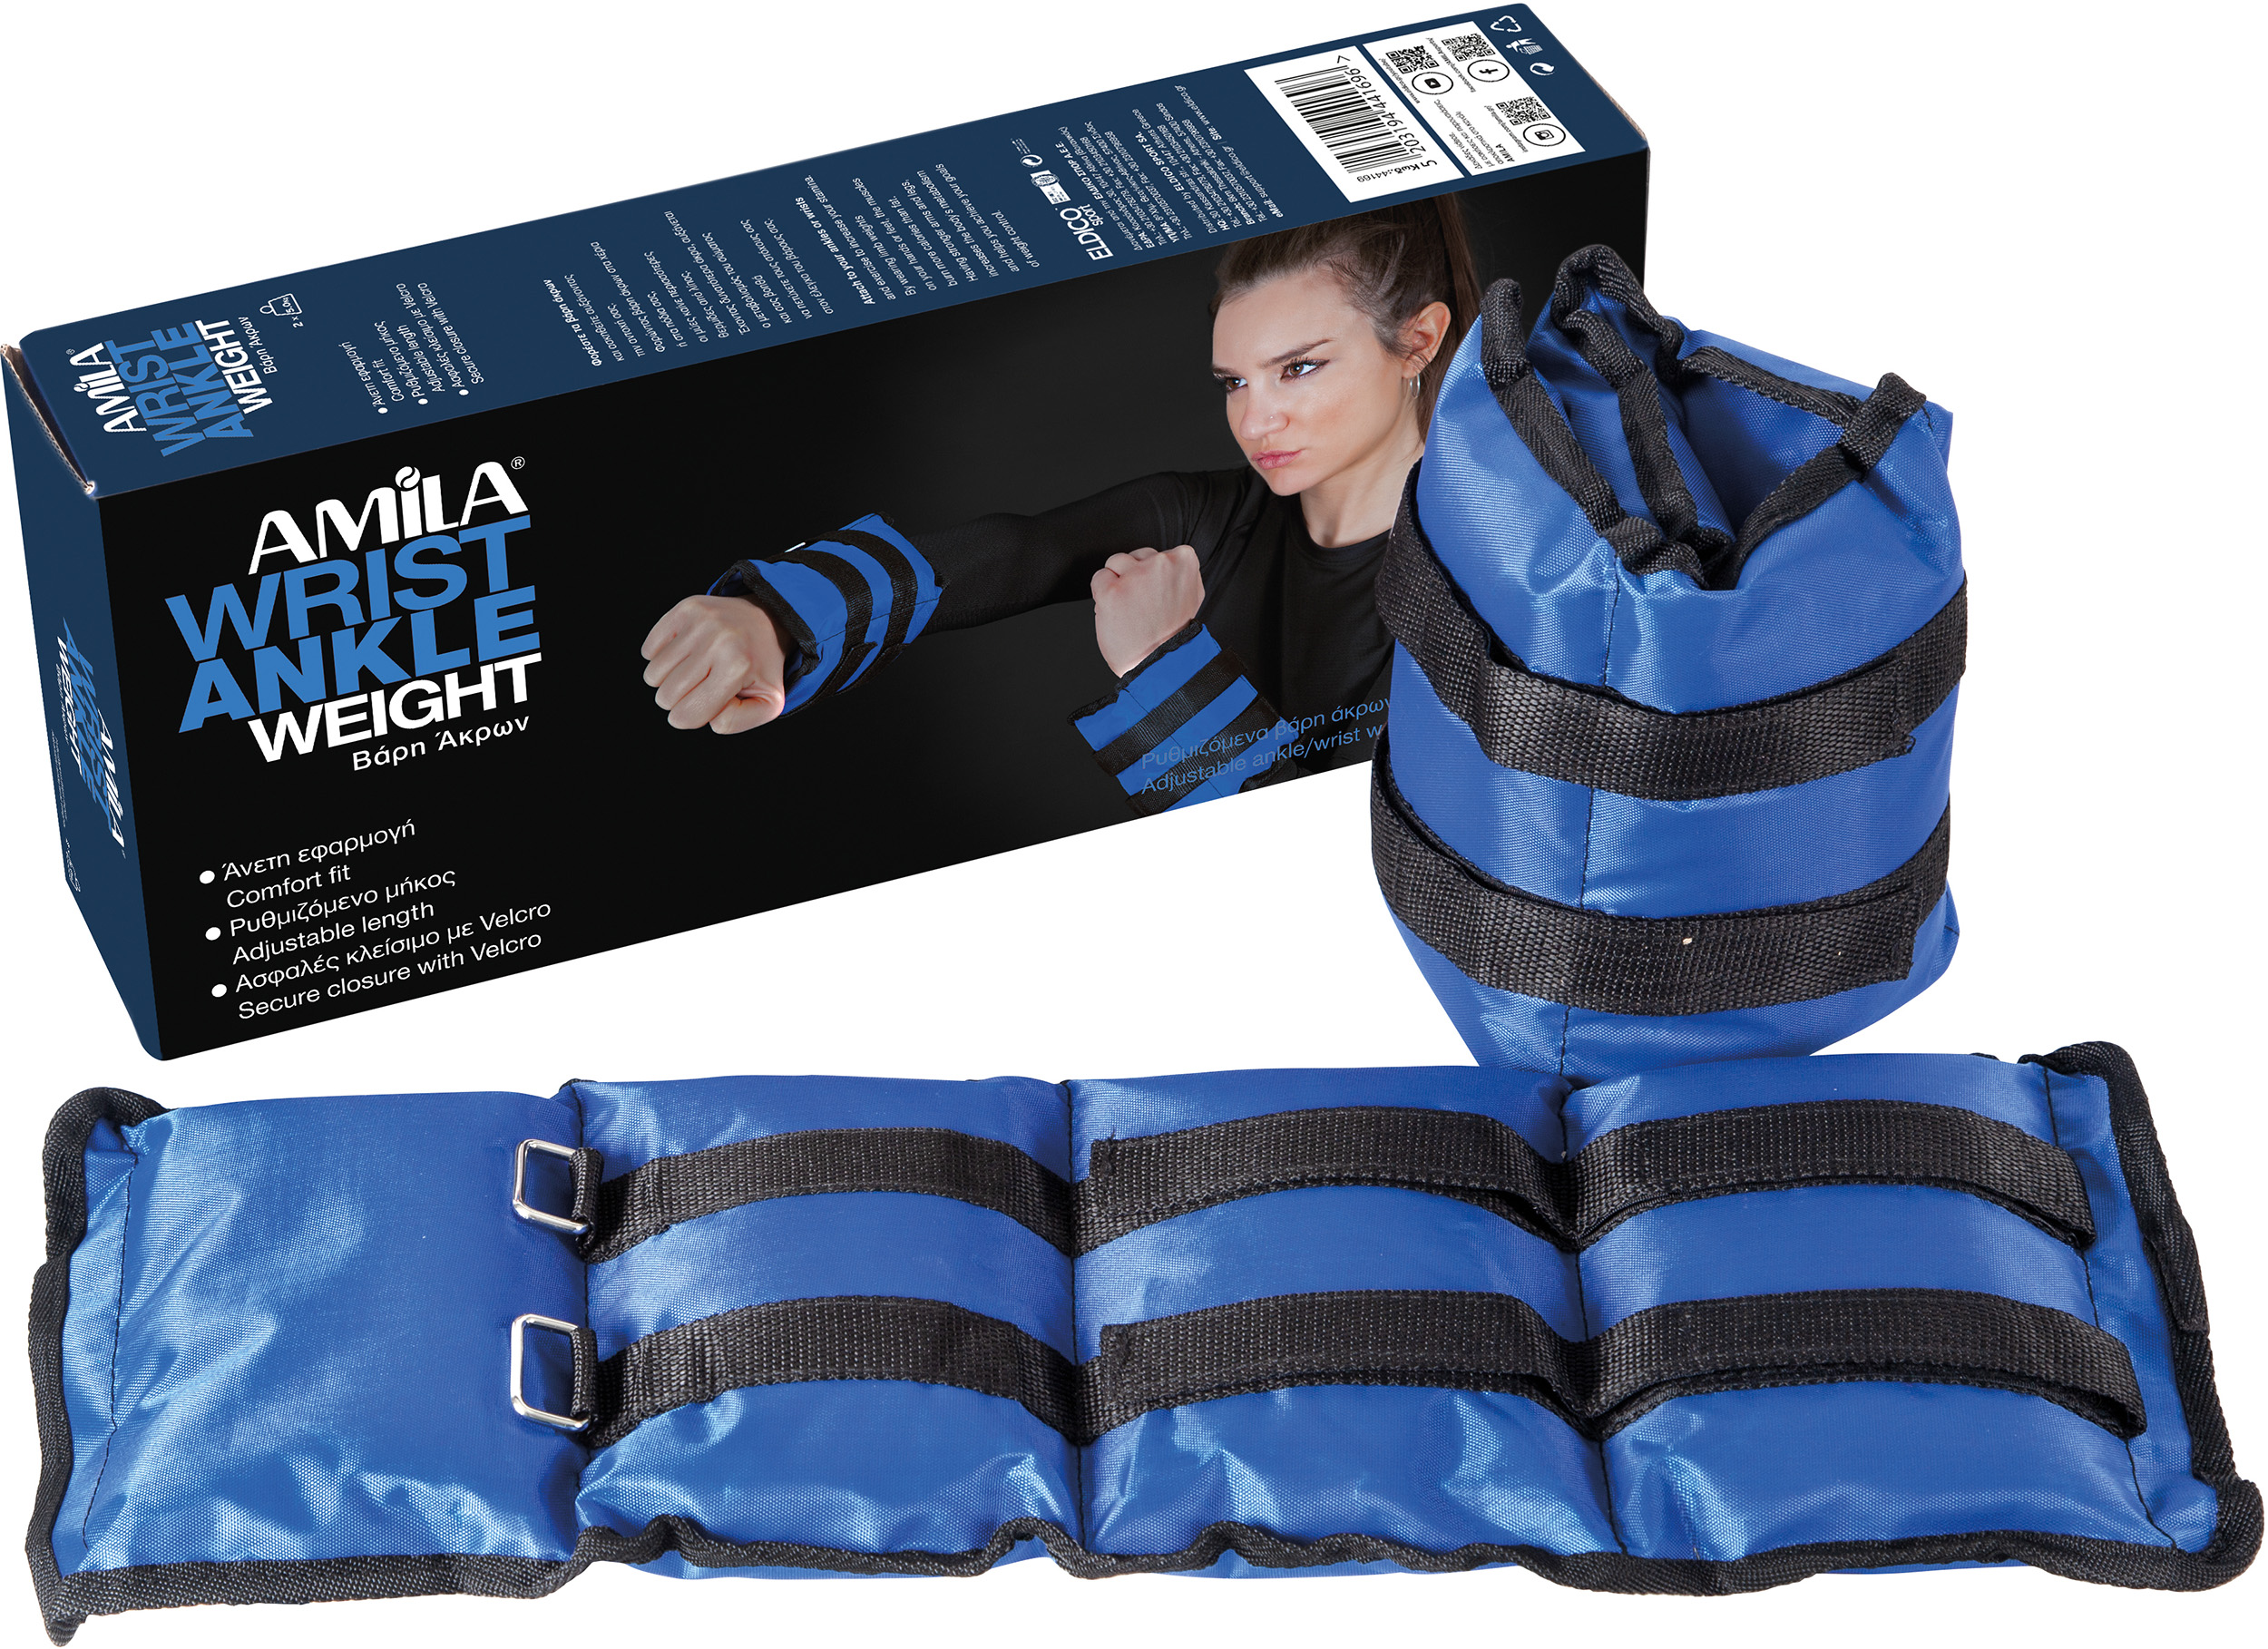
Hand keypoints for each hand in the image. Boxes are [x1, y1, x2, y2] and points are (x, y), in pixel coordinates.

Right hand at [640, 595, 787, 732]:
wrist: (765, 622)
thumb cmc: (760, 668)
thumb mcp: (767, 704)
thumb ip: (736, 722)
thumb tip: (706, 716)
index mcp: (737, 668)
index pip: (687, 715)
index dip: (691, 719)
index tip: (704, 707)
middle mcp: (717, 641)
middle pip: (666, 696)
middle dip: (678, 702)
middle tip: (699, 689)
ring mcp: (699, 622)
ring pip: (653, 674)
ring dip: (667, 681)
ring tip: (692, 672)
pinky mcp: (685, 609)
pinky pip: (649, 650)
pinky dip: (660, 659)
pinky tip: (684, 655)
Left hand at [1092, 545, 1202, 675]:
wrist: (1161, 663)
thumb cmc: (1173, 635)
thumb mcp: (1191, 596)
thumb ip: (1180, 575)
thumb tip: (1168, 562)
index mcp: (1184, 561)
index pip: (1159, 554)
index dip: (1153, 576)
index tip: (1156, 595)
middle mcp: (1161, 564)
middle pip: (1136, 555)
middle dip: (1134, 576)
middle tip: (1142, 605)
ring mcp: (1135, 576)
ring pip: (1115, 562)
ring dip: (1117, 583)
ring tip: (1130, 609)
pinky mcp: (1112, 591)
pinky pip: (1099, 579)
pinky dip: (1102, 595)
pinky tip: (1117, 612)